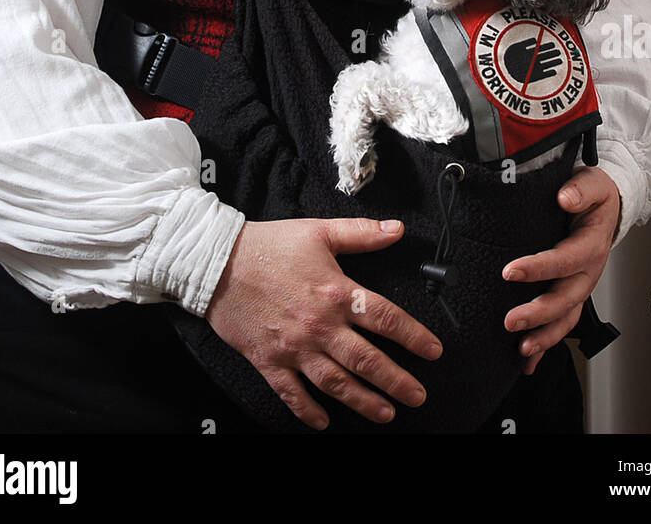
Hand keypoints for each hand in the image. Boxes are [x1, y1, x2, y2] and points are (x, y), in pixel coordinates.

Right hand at [205, 216, 442, 429]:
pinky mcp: (269, 362)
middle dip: (396, 382)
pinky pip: (293, 394)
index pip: (385, 319)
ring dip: (363, 401)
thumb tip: (397, 230)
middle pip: (366, 360)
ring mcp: (294, 348)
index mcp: (335, 293)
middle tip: (417, 396)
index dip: (414, 336)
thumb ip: (362, 233)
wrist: (217, 262)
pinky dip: (309, 412)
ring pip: (336, 383)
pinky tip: (324, 422)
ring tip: (385, 414)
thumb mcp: (319, 231)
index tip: (433, 351)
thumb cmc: (269, 245)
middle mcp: (319, 326)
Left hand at [501, 166, 621, 374]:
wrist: (607, 206)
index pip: (564, 259)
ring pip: (566, 319)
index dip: (538, 267)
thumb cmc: (595, 195)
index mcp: (591, 245)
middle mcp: (588, 272)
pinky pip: (561, 324)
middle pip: (566, 299)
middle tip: (510, 321)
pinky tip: (527, 361)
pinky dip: (546, 345)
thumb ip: (580, 188)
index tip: (510, 271)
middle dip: (538, 313)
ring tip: (521, 349)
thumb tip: (565, 197)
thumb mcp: (592, 182)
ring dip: (544, 337)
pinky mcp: (572, 295)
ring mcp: (581, 287)